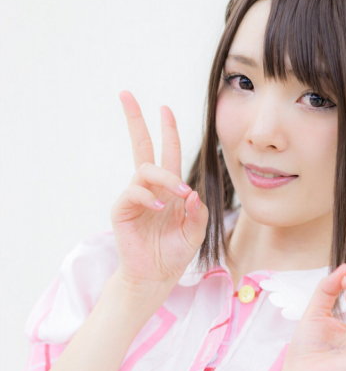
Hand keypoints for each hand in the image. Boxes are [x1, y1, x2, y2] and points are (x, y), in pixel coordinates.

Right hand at [110, 91, 208, 292]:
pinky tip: (160, 208)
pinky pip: (134, 193)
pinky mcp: (122, 210)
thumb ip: (199, 213)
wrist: (156, 276)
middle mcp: (150, 188)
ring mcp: (135, 197)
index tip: (164, 108)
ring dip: (166, 178)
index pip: (168, 153)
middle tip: (126, 94)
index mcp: (168, 189)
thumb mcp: (196, 232)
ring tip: (178, 195)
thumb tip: (193, 191)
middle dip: (135, 120)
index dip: (168, 131)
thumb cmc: (175, 253)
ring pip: (145, 169)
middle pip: (141, 146)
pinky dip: (149, 197)